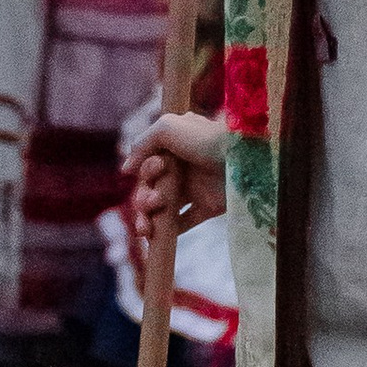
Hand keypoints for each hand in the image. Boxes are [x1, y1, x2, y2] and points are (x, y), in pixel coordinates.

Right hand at [127, 111, 228, 267]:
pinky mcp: (207, 207)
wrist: (241, 159)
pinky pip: (182, 223)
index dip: (146, 171)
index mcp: (172, 146)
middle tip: (154, 201)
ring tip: (148, 226)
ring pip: (160, 208)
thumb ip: (141, 144)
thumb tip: (125, 170)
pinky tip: (156, 237)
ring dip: (148, 218)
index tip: (158, 167)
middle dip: (142, 199)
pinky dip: (166, 232)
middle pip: (149, 188)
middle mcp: (181, 167)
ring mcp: (194, 188)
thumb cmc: (205, 139)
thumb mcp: (167, 128)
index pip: (147, 166)